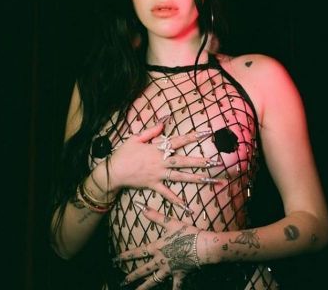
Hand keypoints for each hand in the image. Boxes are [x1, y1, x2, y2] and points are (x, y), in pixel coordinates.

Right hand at [104, 119, 220, 208]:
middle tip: (215, 162)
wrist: (113, 171)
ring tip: (209, 180)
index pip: (179, 141)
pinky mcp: (153, 185)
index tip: (206, 133)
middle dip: (200, 161)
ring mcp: (158, 174)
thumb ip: (151, 130)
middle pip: (184, 161)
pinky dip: (176, 199)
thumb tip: (164, 123)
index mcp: (157, 148)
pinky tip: (186, 205)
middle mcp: (160, 161)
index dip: (193, 136)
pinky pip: (166, 193)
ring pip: (180, 176)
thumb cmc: (123, 153)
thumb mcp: (135, 137)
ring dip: (195, 178)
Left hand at [117, 203, 201, 289]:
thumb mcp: (170, 222)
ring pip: (154, 281)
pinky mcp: (179, 275)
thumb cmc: (186, 233)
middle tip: (122, 282)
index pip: (138, 252)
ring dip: (144, 287)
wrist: (202, 246)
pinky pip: (175, 286)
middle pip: (143, 270)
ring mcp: (169, 270)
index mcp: (157, 248)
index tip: (115, 260)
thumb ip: (155, 216)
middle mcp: (160, 261)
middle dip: (132, 276)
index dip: (126, 256)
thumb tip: (142, 208)